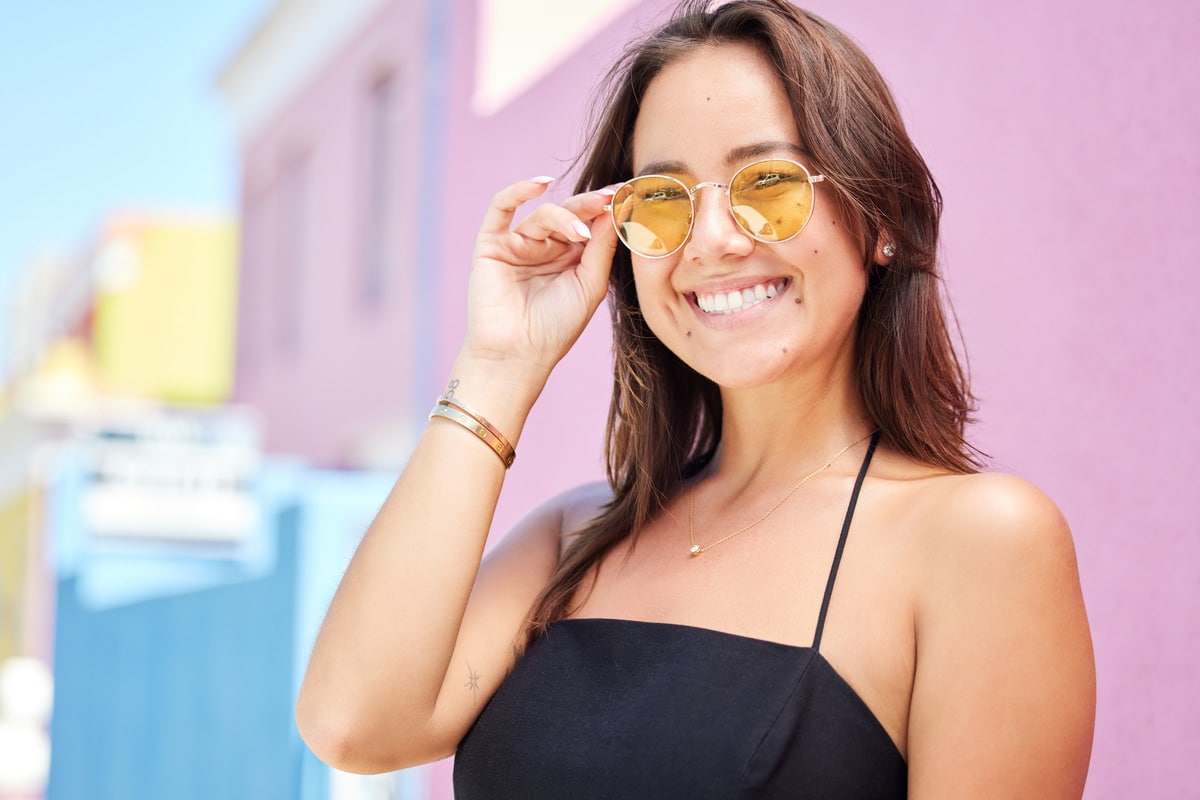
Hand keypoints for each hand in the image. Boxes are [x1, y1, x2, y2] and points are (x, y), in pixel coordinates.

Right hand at [464, 177, 617, 381]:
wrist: (518, 355)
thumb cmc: (556, 328)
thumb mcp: (590, 285)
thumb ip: (601, 248)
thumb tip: (615, 209)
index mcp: (570, 257)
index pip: (589, 224)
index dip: (606, 209)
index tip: (628, 195)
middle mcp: (544, 247)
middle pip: (568, 212)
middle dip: (589, 205)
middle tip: (609, 198)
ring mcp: (517, 244)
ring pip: (543, 214)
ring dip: (564, 217)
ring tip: (580, 233)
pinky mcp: (492, 244)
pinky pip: (501, 208)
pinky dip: (518, 191)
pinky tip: (541, 184)